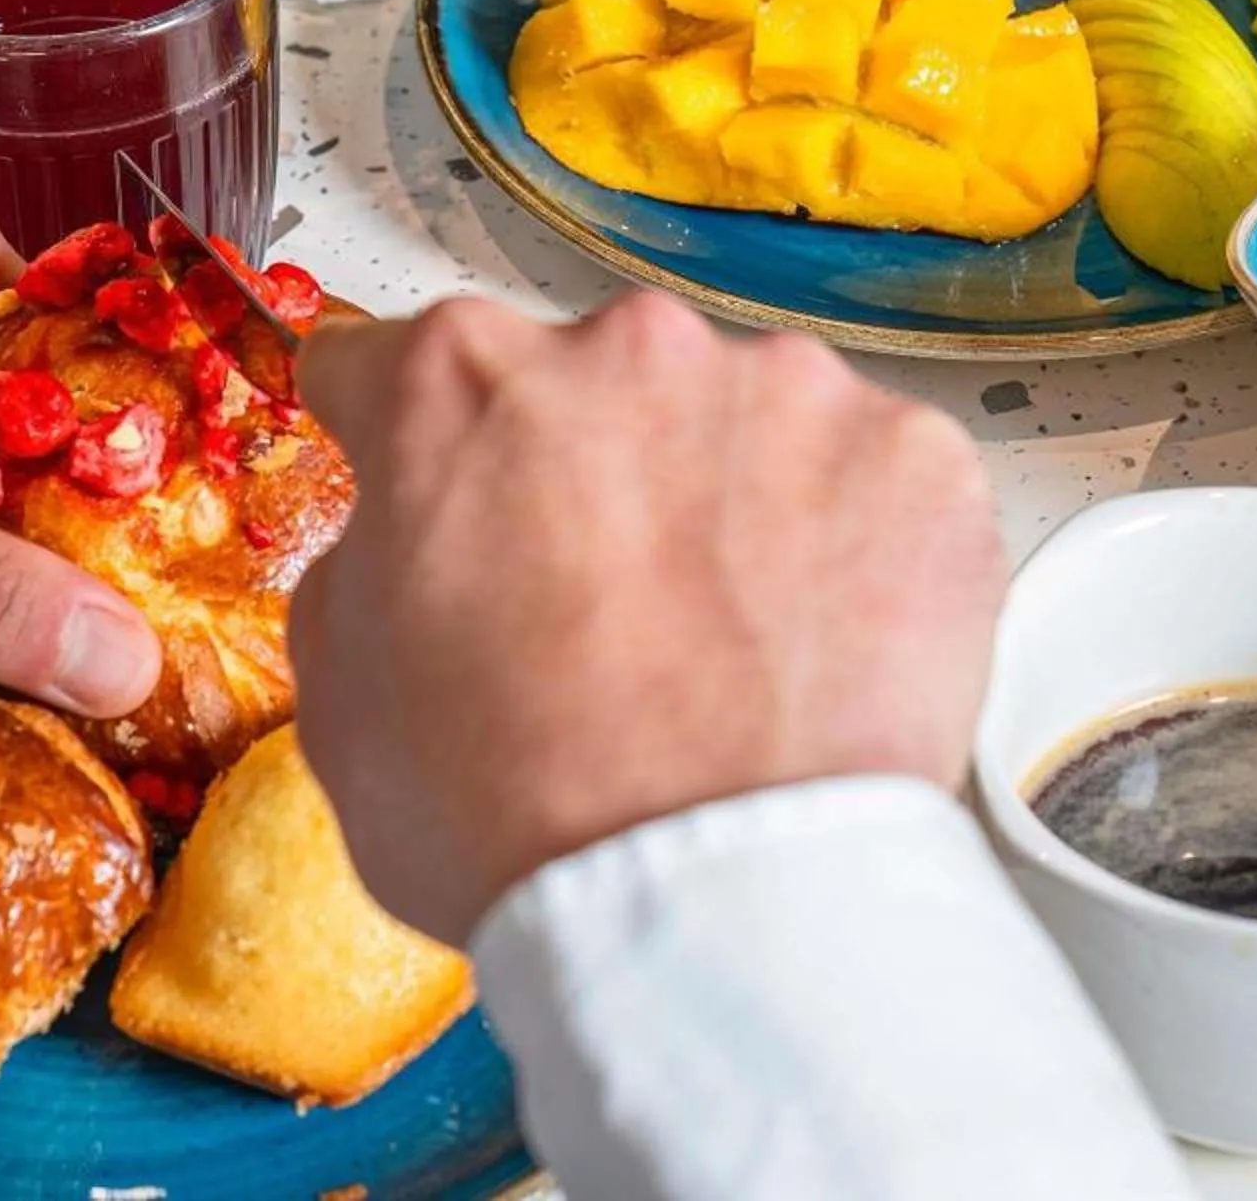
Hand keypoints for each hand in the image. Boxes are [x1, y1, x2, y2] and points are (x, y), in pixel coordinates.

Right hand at [289, 292, 1006, 943]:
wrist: (719, 910)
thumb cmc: (529, 821)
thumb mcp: (342, 700)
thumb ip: (368, 562)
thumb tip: (407, 533)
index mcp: (463, 385)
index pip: (403, 365)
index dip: (414, 439)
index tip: (442, 478)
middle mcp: (627, 348)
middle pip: (595, 387)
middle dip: (593, 476)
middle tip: (607, 609)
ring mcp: (787, 392)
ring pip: (742, 425)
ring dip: (730, 504)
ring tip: (729, 649)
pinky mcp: (914, 457)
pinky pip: (869, 479)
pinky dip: (851, 547)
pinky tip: (815, 649)